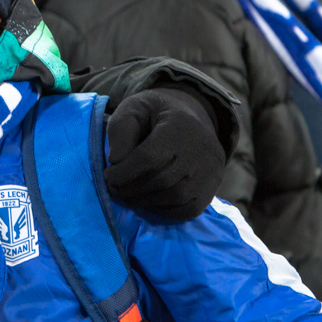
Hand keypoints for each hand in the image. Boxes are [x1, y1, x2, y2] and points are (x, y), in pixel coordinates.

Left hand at [103, 86, 225, 222]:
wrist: (189, 119)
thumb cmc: (154, 116)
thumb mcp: (133, 110)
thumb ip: (121, 131)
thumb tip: (116, 161)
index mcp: (180, 125)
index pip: (149, 157)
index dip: (124, 172)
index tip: (108, 175)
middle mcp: (203, 148)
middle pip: (162, 180)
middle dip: (131, 189)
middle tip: (114, 189)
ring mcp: (212, 169)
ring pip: (175, 197)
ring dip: (145, 202)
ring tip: (128, 195)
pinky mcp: (214, 186)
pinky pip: (188, 209)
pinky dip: (164, 211)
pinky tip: (148, 202)